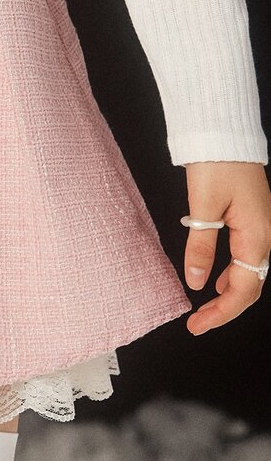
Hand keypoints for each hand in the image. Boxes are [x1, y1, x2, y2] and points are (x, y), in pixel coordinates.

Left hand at [182, 161, 270, 335]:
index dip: (221, 313)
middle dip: (226, 309)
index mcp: (256, 236)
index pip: (243, 289)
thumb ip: (200, 247)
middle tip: (198, 324)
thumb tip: (196, 282)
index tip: (197, 325)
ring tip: (205, 309)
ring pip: (249, 272)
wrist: (224, 135)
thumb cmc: (216, 164)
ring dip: (228, 293)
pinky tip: (215, 278)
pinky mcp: (250, 219)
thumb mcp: (203, 208)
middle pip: (250, 286)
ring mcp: (259, 227)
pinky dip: (231, 273)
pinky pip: (245, 255)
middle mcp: (264, 235)